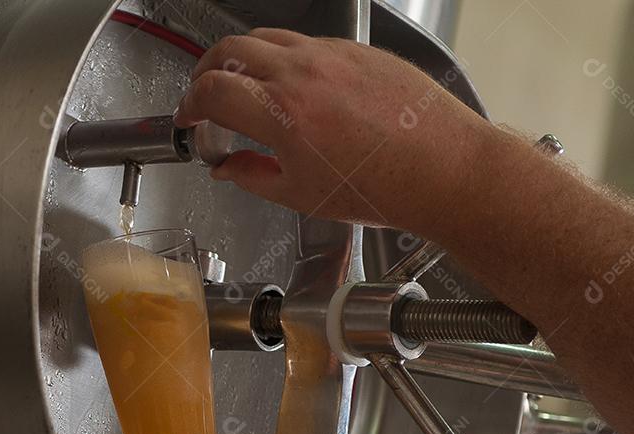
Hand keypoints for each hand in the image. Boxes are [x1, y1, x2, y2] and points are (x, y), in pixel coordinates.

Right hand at [173, 28, 493, 232]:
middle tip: (203, 96)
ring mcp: (331, 56)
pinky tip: (291, 86)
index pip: (211, 90)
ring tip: (243, 86)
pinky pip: (305, 42)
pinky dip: (283, 58)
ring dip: (241, 58)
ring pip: (266, 38)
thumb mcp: (302, 195)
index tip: (188, 118)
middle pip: (229, 50)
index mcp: (282, 114)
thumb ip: (253, 176)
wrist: (444, 170)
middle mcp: (302, 74)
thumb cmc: (384, 188)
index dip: (189, 105)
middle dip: (205, 71)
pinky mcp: (357, 51)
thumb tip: (228, 168)